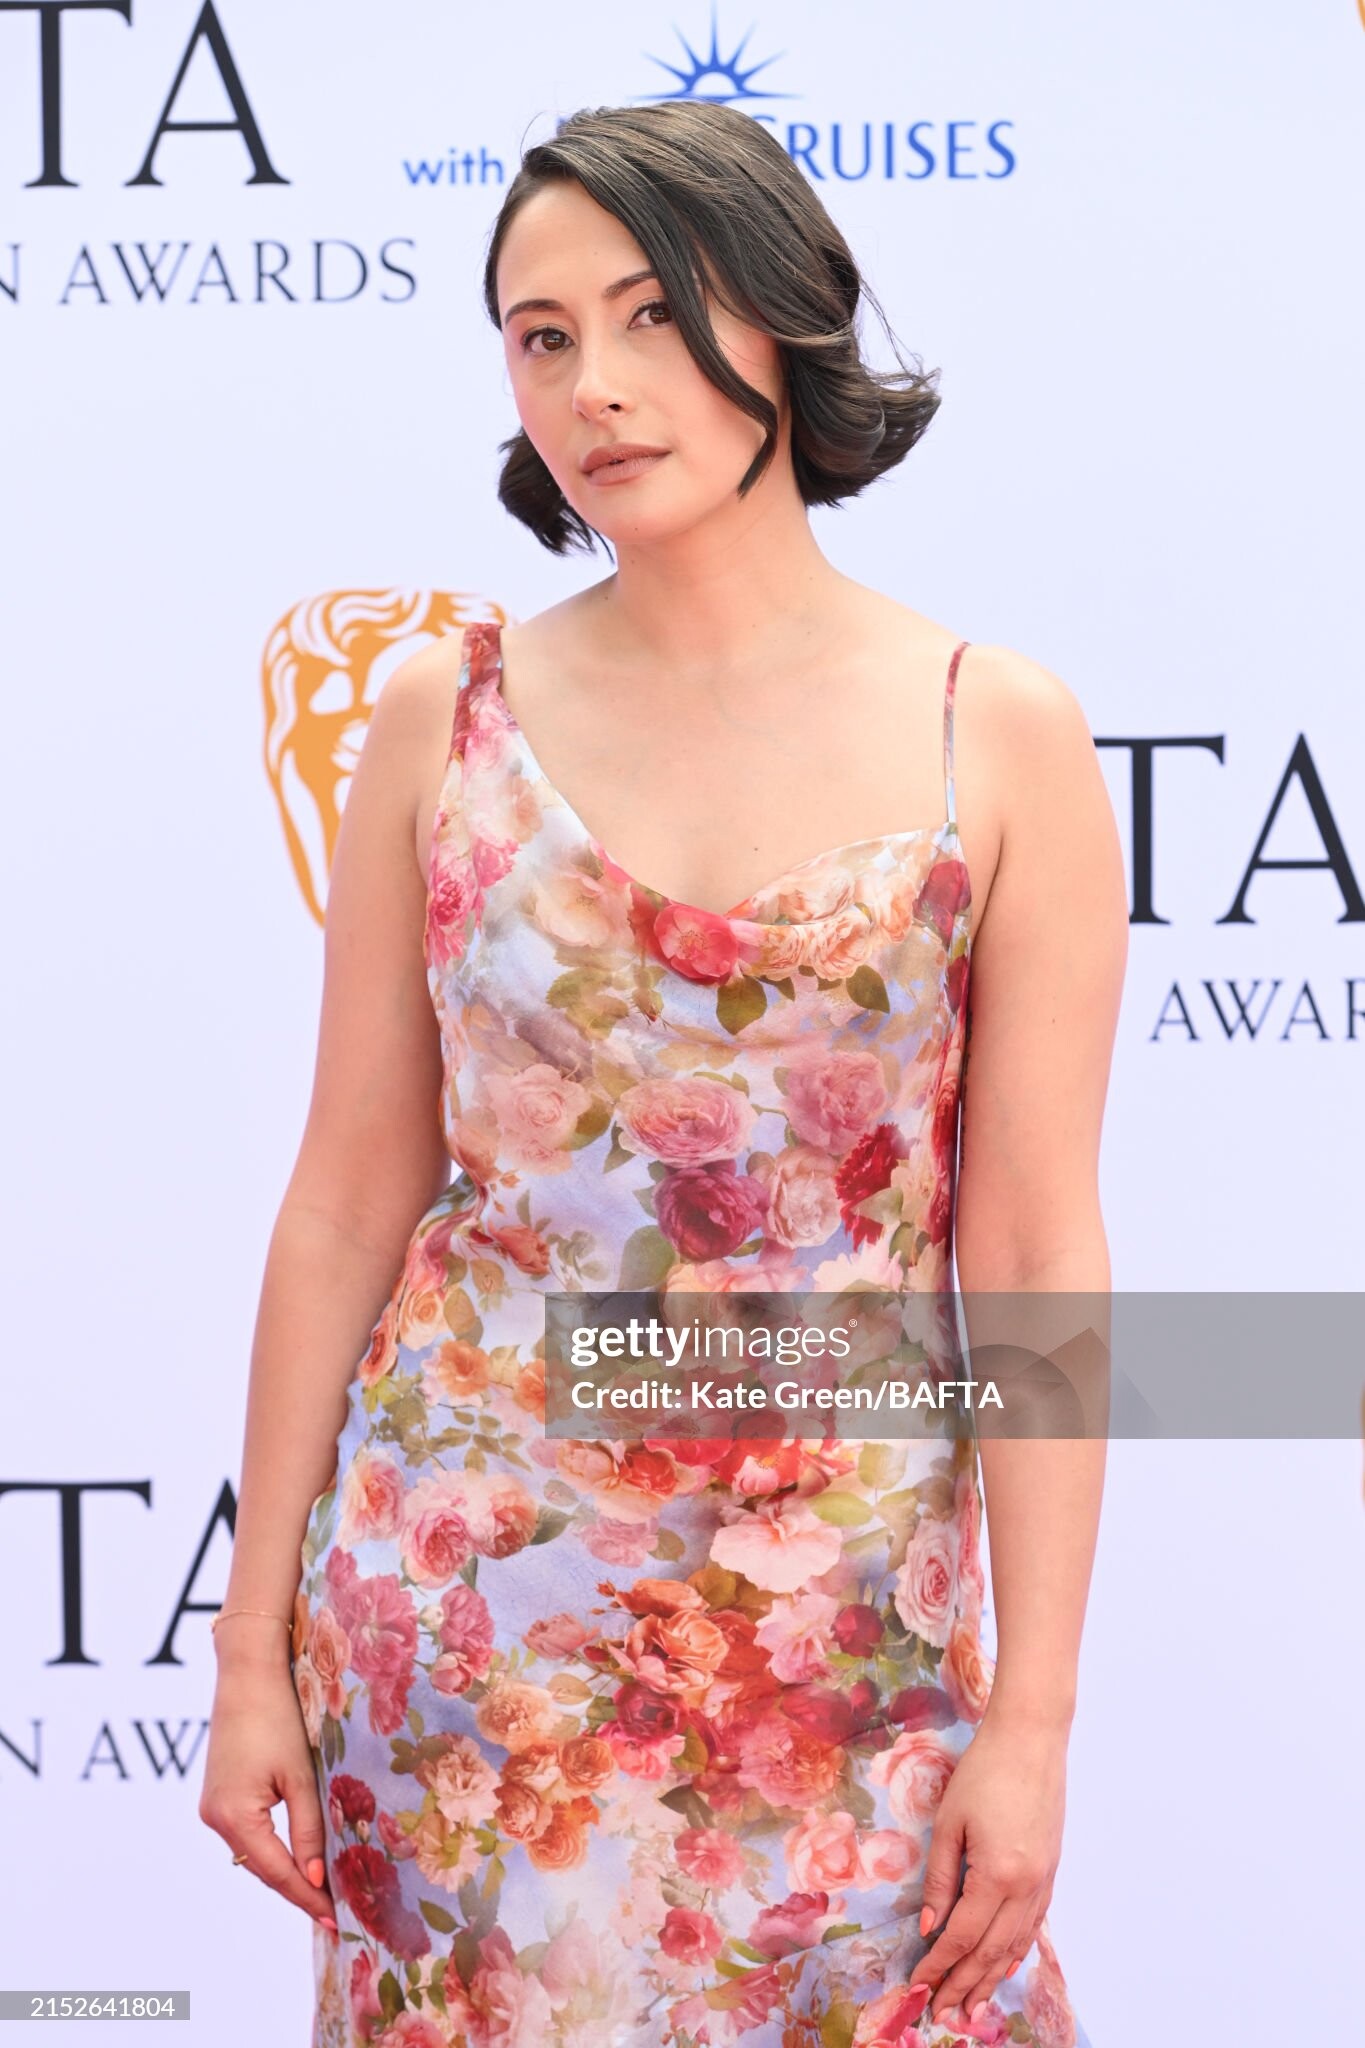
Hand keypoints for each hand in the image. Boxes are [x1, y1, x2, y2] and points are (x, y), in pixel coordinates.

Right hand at [199, 1655, 335, 1931]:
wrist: (247, 1672)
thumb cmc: (277, 1717)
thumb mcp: (300, 1776)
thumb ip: (308, 1829)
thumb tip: (316, 1878)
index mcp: (233, 1816)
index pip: (277, 1872)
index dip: (307, 1898)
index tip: (336, 1921)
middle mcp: (215, 1818)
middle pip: (263, 1866)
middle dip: (298, 1888)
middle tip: (336, 1911)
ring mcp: (213, 1806)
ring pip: (256, 1851)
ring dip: (286, 1868)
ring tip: (324, 1889)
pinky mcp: (219, 1793)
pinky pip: (250, 1832)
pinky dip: (274, 1845)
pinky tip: (299, 1854)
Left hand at [906, 1713, 1067, 2026]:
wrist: (1031, 1739)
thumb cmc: (984, 1771)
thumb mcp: (950, 1822)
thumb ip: (940, 1878)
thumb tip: (929, 1925)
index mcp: (998, 1875)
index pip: (964, 1936)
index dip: (941, 1965)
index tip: (921, 1986)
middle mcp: (1026, 1887)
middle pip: (992, 1951)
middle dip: (966, 1984)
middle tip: (944, 2014)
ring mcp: (1044, 1881)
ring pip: (1016, 1944)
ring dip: (993, 1977)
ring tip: (973, 2006)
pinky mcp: (1051, 1870)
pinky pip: (1033, 1924)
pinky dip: (1017, 1950)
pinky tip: (1005, 1965)